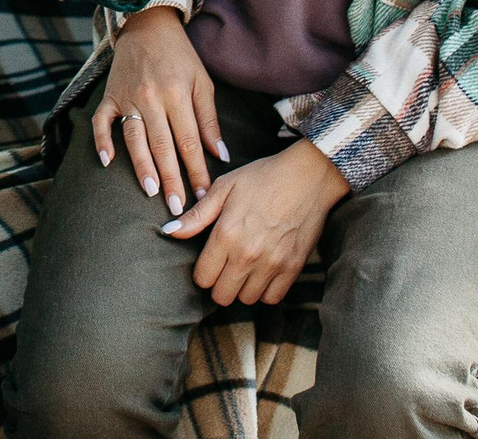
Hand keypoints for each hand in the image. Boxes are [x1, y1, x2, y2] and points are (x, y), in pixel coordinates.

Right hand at [91, 5, 226, 217]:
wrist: (147, 25)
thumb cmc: (180, 57)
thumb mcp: (202, 82)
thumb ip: (209, 120)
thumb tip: (221, 155)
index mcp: (178, 94)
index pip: (190, 141)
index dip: (197, 170)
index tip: (205, 195)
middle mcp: (152, 98)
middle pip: (163, 145)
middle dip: (171, 178)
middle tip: (178, 207)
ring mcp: (127, 97)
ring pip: (134, 138)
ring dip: (142, 166)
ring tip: (150, 191)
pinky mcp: (108, 96)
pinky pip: (101, 122)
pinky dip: (101, 141)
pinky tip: (106, 162)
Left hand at [162, 138, 350, 304]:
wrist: (308, 177)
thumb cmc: (262, 178)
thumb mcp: (224, 188)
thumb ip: (196, 215)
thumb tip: (169, 231)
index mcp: (226, 234)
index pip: (203, 278)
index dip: (202, 272)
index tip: (209, 262)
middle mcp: (247, 254)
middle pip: (222, 295)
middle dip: (219, 284)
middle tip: (225, 268)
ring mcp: (272, 263)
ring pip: (247, 299)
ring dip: (242, 288)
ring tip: (245, 269)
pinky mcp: (293, 268)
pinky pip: (272, 298)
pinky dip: (265, 291)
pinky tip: (263, 273)